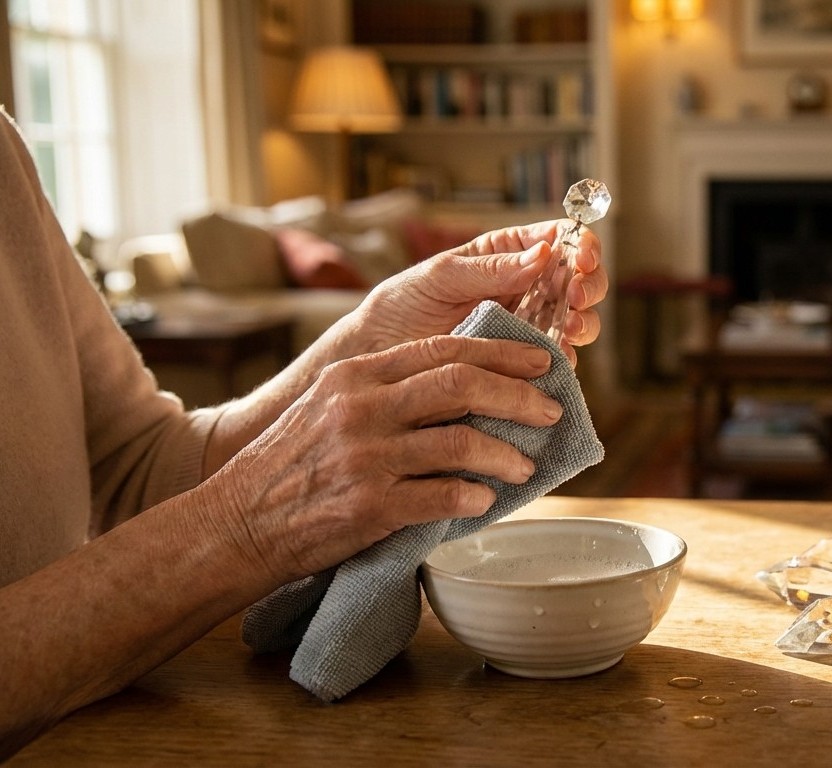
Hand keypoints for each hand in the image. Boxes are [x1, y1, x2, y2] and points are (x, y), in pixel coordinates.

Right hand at [207, 334, 563, 580]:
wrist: (236, 522)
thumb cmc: (293, 464)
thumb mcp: (330, 405)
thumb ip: (387, 390)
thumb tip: (466, 386)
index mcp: (356, 374)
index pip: (443, 350)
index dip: (501, 354)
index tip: (541, 362)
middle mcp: (361, 407)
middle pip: (460, 385)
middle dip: (516, 395)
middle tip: (550, 410)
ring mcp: (364, 457)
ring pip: (459, 442)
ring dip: (504, 453)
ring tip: (526, 465)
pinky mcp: (367, 506)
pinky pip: (440, 497)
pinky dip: (472, 498)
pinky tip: (486, 501)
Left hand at [346, 220, 607, 365]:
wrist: (376, 356)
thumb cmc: (401, 306)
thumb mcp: (441, 276)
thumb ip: (492, 268)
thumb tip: (544, 253)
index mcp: (508, 255)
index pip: (560, 240)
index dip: (581, 244)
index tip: (582, 257)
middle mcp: (526, 289)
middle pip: (580, 280)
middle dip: (589, 284)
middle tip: (576, 296)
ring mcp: (528, 328)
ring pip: (578, 320)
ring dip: (584, 321)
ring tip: (570, 327)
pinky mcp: (523, 365)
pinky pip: (558, 362)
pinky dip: (567, 359)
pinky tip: (560, 357)